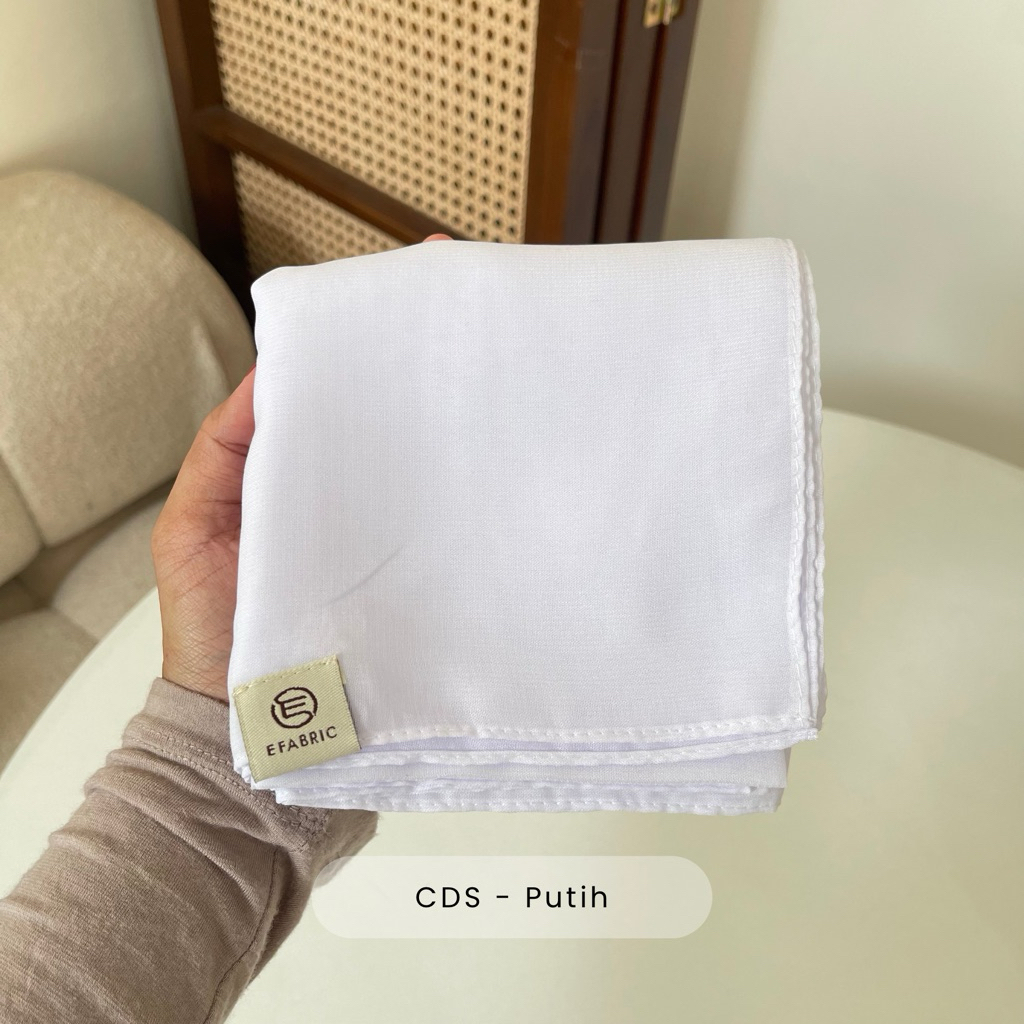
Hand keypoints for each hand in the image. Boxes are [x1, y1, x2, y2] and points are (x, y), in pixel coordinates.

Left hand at [153, 235, 451, 701]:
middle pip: (377, 428)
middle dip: (414, 382)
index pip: (324, 399)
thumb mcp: (193, 524)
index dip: (354, 353)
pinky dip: (451, 503)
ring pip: (410, 474)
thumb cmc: (209, 624)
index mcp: (286, 474)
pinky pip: (425, 531)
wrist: (238, 716)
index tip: (394, 304)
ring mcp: (374, 537)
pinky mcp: (401, 578)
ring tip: (486, 388)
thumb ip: (223, 453)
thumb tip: (269, 380)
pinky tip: (483, 476)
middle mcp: (338, 498)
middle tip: (462, 330)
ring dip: (442, 438)